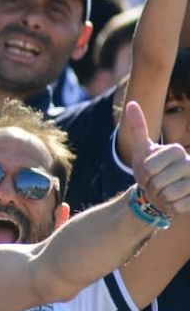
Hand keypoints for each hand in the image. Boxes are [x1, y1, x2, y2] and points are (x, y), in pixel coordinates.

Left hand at [127, 101, 189, 215]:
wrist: (158, 193)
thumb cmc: (150, 171)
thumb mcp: (142, 150)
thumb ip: (138, 127)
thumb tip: (131, 103)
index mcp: (176, 150)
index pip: (150, 166)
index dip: (144, 173)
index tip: (148, 172)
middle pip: (158, 181)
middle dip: (151, 185)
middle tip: (156, 184)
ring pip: (168, 194)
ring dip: (161, 197)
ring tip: (164, 192)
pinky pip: (177, 206)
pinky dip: (170, 207)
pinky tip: (174, 202)